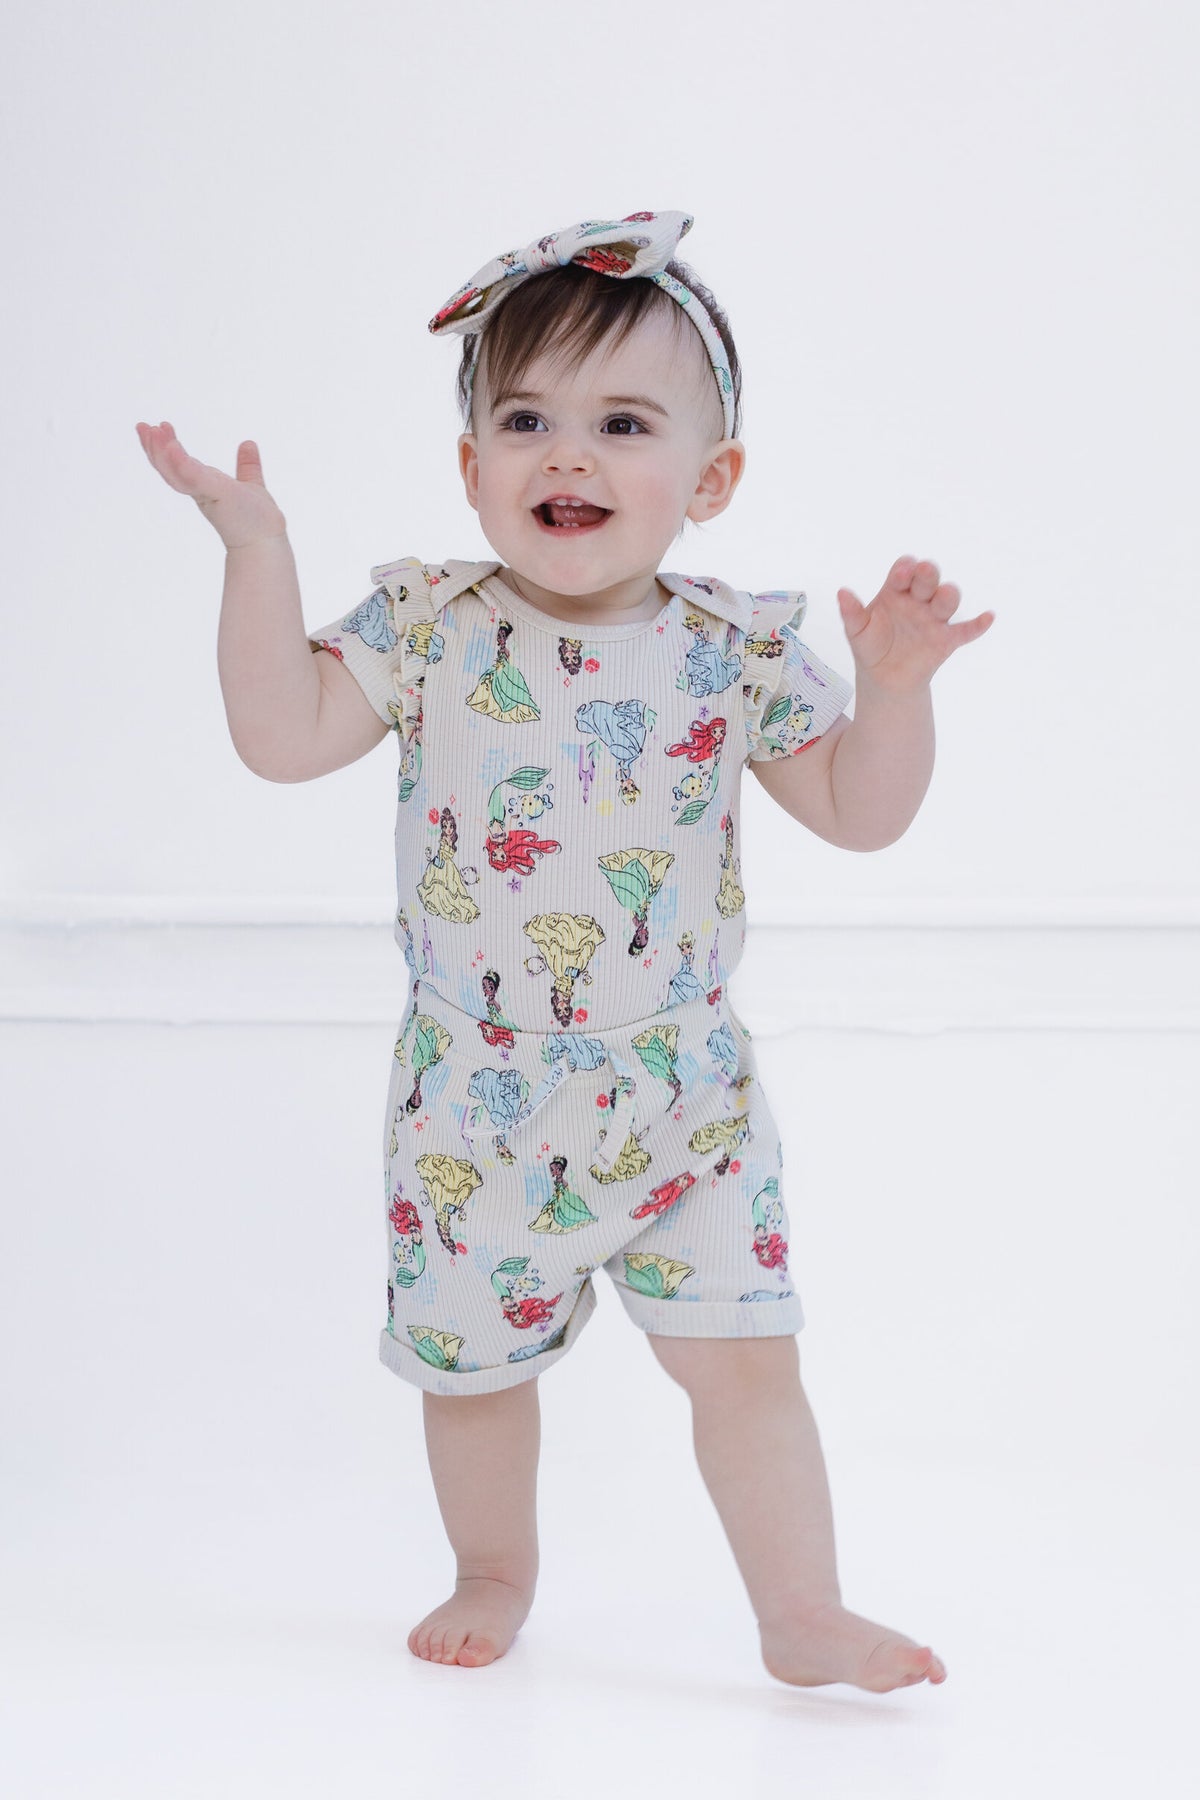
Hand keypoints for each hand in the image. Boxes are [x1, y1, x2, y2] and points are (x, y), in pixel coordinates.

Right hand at [134, 421, 287, 550]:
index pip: (179, 464)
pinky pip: (194, 478)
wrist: (266, 540)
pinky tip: (172, 447)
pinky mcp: (216, 495)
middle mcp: (201, 490)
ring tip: (150, 431)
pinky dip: (181, 464)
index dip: (165, 447)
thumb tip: (249, 443)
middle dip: (154, 448)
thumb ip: (247, 466)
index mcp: (205, 486)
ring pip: (175, 472)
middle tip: (141, 426)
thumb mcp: (251, 484)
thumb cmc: (258, 520)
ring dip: (161, 452)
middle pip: (169, 468)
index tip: (159, 427)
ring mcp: (206, 494)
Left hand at [835, 556, 993, 694]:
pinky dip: (978, 625)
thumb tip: (841, 592)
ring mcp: (934, 619)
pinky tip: (987, 617)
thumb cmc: (871, 646)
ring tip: (945, 595)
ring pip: (946, 601)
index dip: (905, 569)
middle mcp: (918, 600)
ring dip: (948, 596)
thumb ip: (851, 613)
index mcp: (896, 591)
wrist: (884, 678)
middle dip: (927, 575)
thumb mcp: (856, 631)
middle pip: (928, 580)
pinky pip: (965, 631)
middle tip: (923, 572)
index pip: (903, 571)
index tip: (902, 572)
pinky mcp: (947, 640)